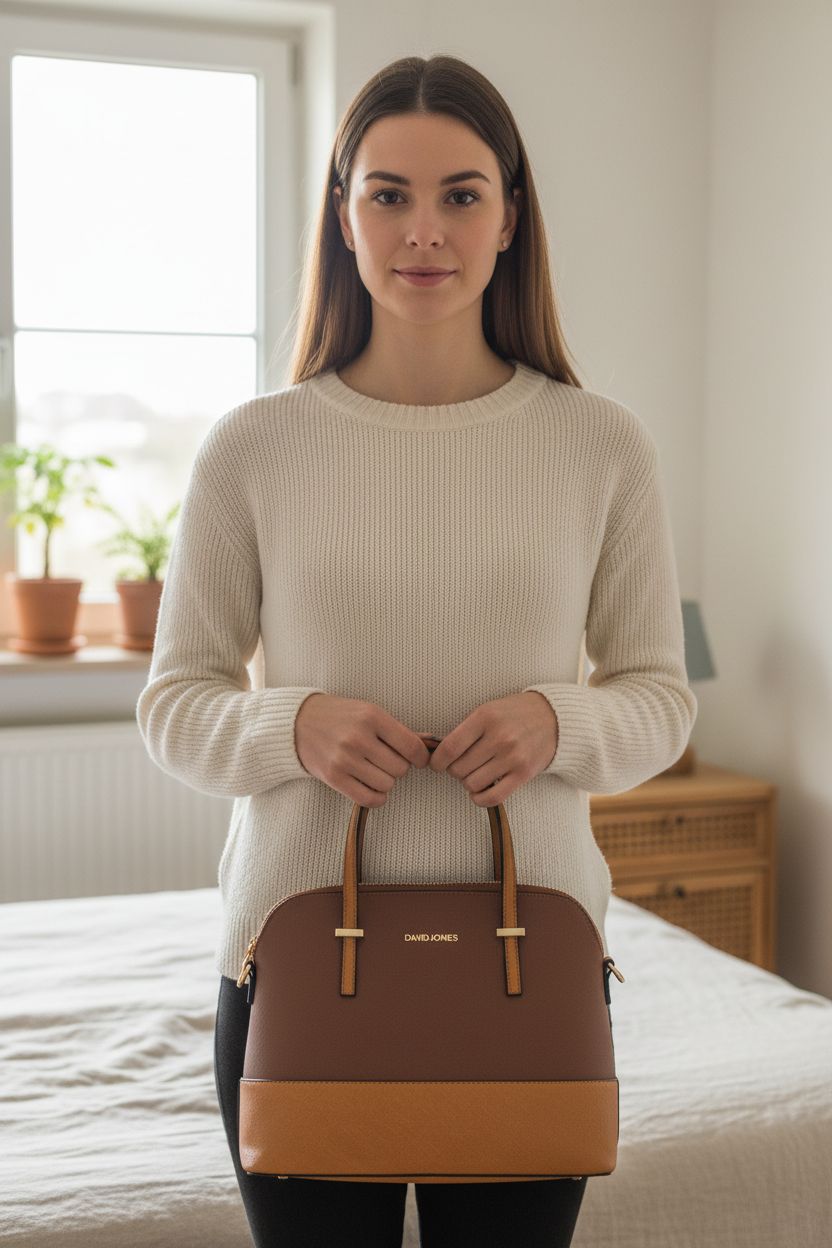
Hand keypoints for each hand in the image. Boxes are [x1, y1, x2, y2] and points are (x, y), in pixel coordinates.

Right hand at [295, 693, 430, 806]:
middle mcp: (358, 738)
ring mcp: (345, 759)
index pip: (412, 746)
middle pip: (401, 768)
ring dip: (386, 781)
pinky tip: (372, 787)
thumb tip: (430, 744)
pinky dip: (376, 797)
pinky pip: (369, 798)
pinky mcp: (334, 777)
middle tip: (386, 761)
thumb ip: (397, 730)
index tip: (417, 759)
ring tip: (374, 770)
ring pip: (387, 785)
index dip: (421, 757)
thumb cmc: (340, 717)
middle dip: (398, 767)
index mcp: (372, 717)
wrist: (298, 723)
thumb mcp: (369, 712)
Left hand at [428, 692, 558, 804]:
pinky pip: (493, 797)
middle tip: (462, 765)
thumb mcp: (488, 710)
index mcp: (485, 717)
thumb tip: (439, 754)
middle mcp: (499, 737)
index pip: (450, 747)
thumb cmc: (514, 714)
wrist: (553, 718)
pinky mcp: (524, 774)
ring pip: (472, 784)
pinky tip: (479, 791)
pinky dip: (480, 798)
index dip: (437, 761)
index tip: (437, 764)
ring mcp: (513, 757)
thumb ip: (465, 730)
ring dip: (468, 783)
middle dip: (454, 771)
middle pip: (459, 768)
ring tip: (475, 773)